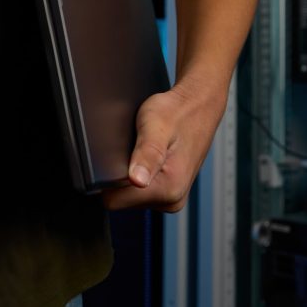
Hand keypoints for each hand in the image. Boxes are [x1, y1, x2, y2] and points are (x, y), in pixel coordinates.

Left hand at [102, 81, 227, 212]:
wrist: (199, 106)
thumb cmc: (177, 112)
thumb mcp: (155, 126)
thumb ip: (146, 154)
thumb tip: (137, 180)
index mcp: (169, 188)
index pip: (114, 200)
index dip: (107, 180)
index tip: (118, 158)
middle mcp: (172, 199)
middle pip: (121, 200)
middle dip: (120, 177)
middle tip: (133, 150)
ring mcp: (172, 197)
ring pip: (130, 196)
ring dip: (129, 175)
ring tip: (142, 151)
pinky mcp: (170, 191)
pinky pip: (141, 190)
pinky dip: (138, 174)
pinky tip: (147, 157)